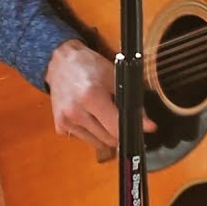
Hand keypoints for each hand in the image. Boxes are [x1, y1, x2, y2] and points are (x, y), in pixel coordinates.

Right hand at [45, 40, 154, 154]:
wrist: (60, 63)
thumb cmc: (88, 66)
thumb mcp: (114, 76)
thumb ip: (131, 101)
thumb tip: (146, 124)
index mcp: (91, 97)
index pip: (116, 128)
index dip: (132, 128)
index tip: (141, 128)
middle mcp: (76, 112)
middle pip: (108, 139)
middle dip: (118, 131)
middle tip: (118, 115)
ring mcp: (66, 121)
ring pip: (97, 143)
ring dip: (104, 133)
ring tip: (102, 113)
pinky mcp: (60, 127)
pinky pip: (84, 139)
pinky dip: (90, 132)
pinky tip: (89, 115)